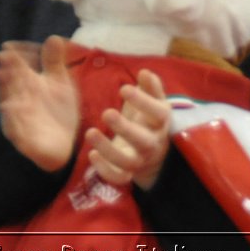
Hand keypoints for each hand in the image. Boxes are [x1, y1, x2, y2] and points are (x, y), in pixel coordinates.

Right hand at [0, 35, 78, 172]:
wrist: (63, 145)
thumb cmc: (58, 111)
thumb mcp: (60, 84)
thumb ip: (55, 63)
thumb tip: (54, 37)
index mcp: (27, 84)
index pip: (16, 65)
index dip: (12, 56)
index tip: (9, 46)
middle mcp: (18, 98)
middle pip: (10, 82)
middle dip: (7, 71)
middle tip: (3, 58)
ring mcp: (18, 118)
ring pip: (8, 102)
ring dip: (5, 91)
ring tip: (2, 77)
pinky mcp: (21, 138)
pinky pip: (13, 128)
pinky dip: (11, 118)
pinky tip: (8, 107)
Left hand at [85, 69, 170, 189]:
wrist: (154, 152)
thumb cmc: (148, 119)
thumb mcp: (153, 102)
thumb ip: (150, 87)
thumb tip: (145, 72)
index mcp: (159, 123)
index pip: (158, 113)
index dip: (143, 101)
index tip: (124, 88)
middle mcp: (152, 144)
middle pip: (143, 141)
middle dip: (126, 129)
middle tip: (107, 113)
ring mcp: (140, 160)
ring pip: (128, 161)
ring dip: (108, 149)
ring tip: (90, 132)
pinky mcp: (127, 173)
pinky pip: (119, 178)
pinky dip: (105, 170)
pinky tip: (91, 155)